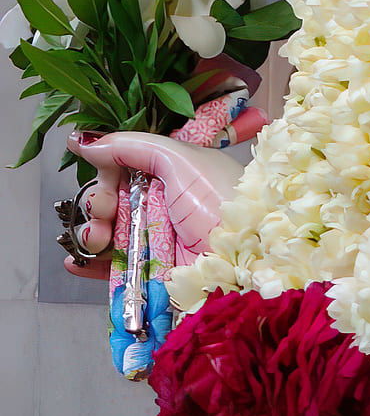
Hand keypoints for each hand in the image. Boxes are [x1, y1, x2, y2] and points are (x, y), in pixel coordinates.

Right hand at [63, 117, 264, 277]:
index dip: (109, 171)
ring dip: (91, 234)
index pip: (127, 166)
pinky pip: (114, 269)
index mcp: (174, 171)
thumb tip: (84, 141)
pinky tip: (77, 262)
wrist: (245, 259)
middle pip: (115, 200)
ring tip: (94, 239)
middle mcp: (164, 204)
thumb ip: (131, 146)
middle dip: (99, 203)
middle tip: (104, 211)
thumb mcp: (180, 158)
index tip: (105, 177)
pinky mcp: (153, 274)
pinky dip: (91, 265)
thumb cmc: (219, 200)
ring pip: (110, 233)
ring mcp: (158, 240)